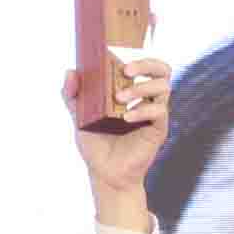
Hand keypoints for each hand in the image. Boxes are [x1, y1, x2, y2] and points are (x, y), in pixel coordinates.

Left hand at [66, 55, 172, 215]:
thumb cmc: (95, 145)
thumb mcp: (79, 118)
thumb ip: (73, 96)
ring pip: (163, 88)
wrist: (104, 174)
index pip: (148, 67)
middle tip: (125, 70)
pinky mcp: (158, 129)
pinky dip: (143, 110)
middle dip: (147, 65)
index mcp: (132, 93)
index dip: (141, 59)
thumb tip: (70, 71)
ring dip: (140, 88)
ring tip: (119, 98)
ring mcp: (155, 114)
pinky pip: (159, 112)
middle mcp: (147, 100)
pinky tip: (125, 117)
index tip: (119, 60)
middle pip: (163, 71)